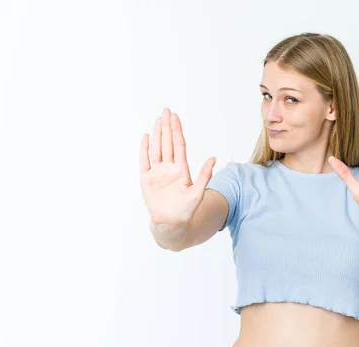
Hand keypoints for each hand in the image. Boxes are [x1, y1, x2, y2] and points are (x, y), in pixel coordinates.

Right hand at [139, 108, 215, 227]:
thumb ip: (205, 175)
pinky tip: (145, 137)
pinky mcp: (147, 180)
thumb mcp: (198, 193)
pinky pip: (144, 161)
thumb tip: (214, 158)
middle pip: (167, 143)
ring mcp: (158, 173)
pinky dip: (144, 149)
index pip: (178, 145)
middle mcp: (169, 168)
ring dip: (157, 134)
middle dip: (167, 126)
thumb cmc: (186, 211)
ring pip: (157, 149)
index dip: (177, 130)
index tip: (175, 116)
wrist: (171, 224)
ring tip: (158, 120)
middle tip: (166, 110)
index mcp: (181, 170)